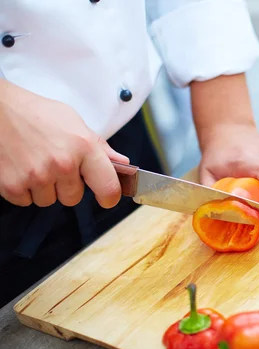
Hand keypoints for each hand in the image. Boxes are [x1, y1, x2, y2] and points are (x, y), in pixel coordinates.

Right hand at [0, 79, 128, 207]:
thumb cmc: (36, 113)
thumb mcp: (74, 122)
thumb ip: (100, 147)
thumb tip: (121, 164)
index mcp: (84, 147)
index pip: (108, 187)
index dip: (110, 197)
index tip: (107, 199)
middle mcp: (62, 164)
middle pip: (74, 198)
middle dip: (67, 186)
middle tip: (55, 164)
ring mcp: (37, 176)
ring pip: (49, 200)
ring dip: (44, 188)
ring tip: (35, 162)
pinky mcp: (12, 186)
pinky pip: (26, 201)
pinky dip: (23, 189)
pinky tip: (21, 168)